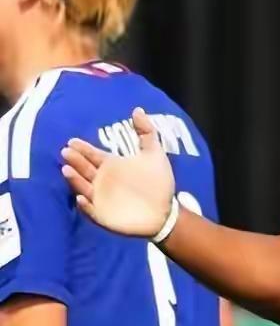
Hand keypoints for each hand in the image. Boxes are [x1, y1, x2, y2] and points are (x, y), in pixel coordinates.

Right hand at [60, 107, 175, 238]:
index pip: (93, 155)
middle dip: (75, 160)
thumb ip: (146, 132)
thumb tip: (137, 109)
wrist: (166, 211)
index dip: (83, 148)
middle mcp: (103, 181)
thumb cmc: (159, 181)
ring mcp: (101, 198)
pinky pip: (91, 210)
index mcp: (113, 166)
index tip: (72, 141)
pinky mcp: (103, 216)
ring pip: (84, 187)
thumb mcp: (154, 154)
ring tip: (67, 169)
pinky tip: (82, 198)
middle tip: (66, 152)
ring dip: (75, 180)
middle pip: (85, 169)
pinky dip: (85, 205)